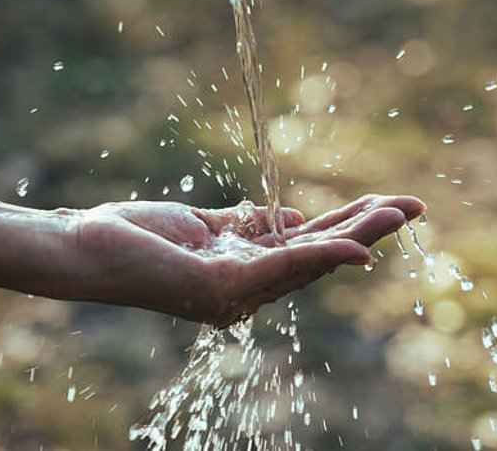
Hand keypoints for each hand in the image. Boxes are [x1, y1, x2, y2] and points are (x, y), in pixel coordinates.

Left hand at [70, 195, 424, 326]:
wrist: (83, 246)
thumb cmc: (134, 235)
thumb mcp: (202, 224)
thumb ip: (248, 224)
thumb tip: (295, 218)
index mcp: (244, 271)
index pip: (306, 248)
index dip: (347, 227)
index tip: (381, 203)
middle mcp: (246, 288)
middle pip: (318, 257)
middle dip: (367, 231)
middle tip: (413, 207)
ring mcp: (236, 293)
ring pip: (310, 262)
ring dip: (357, 238)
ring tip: (397, 214)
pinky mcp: (222, 288)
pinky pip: (281, 267)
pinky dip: (322, 257)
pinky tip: (356, 247)